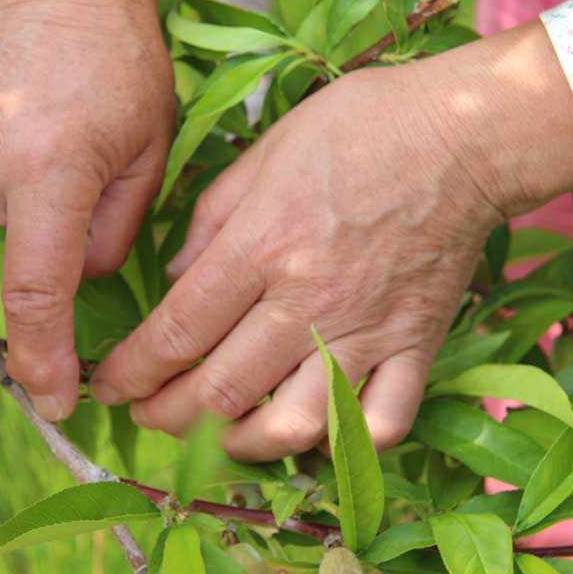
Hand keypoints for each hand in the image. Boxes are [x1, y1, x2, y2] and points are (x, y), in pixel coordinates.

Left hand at [90, 22, 572, 461]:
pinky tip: (319, 434)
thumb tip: (176, 281)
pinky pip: (383, 422)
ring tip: (218, 434)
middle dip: (166, 415)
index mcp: (263, 244)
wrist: (464, 132)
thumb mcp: (265, 150)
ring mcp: (367, 331)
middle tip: (145, 413)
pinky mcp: (416, 346)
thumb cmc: (360, 127)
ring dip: (242, 444)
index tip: (109, 384)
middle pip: (221, 390)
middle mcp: (308, 300)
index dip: (130, 372)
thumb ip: (210, 219)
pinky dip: (346, 446)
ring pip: (295, 425)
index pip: (177, 332)